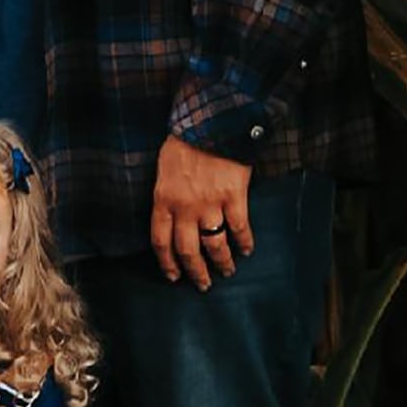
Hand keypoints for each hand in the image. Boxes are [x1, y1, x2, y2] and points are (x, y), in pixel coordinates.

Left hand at [151, 134, 253, 289]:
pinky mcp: (233, 198)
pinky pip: (240, 228)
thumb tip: (172, 217)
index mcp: (163, 200)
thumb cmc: (183, 143)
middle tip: (203, 284)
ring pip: (215, 245)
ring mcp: (210, 205)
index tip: (174, 276)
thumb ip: (167, 196)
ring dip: (221, 262)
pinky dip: (244, 243)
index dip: (168, 263)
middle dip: (196, 272)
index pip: (161, 241)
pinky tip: (246, 250)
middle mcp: (185, 208)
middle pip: (188, 250)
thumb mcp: (163, 170)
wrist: (209, 123)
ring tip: (227, 271)